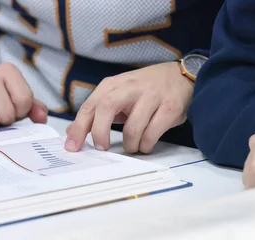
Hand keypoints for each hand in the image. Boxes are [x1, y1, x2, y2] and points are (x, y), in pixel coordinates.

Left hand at [65, 61, 193, 153]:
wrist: (182, 76)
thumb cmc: (146, 89)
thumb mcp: (119, 94)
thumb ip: (97, 112)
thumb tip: (72, 131)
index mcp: (114, 85)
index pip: (91, 105)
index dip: (79, 127)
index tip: (72, 146)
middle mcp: (131, 88)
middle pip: (106, 107)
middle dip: (100, 132)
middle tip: (102, 148)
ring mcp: (152, 97)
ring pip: (132, 128)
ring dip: (130, 145)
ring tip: (133, 147)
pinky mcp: (169, 109)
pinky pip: (151, 135)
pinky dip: (145, 145)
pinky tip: (145, 144)